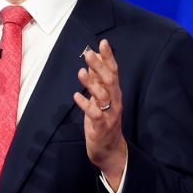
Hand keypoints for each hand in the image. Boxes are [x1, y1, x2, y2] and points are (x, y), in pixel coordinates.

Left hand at [73, 39, 127, 189]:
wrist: (109, 150)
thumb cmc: (104, 121)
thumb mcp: (100, 99)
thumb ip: (97, 80)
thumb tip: (93, 60)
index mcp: (114, 93)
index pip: (114, 71)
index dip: (109, 57)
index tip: (102, 42)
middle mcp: (115, 101)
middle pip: (110, 81)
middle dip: (100, 66)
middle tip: (89, 53)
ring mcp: (110, 114)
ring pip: (103, 96)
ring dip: (92, 84)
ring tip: (80, 72)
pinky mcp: (102, 127)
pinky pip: (95, 114)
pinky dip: (86, 105)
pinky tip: (76, 96)